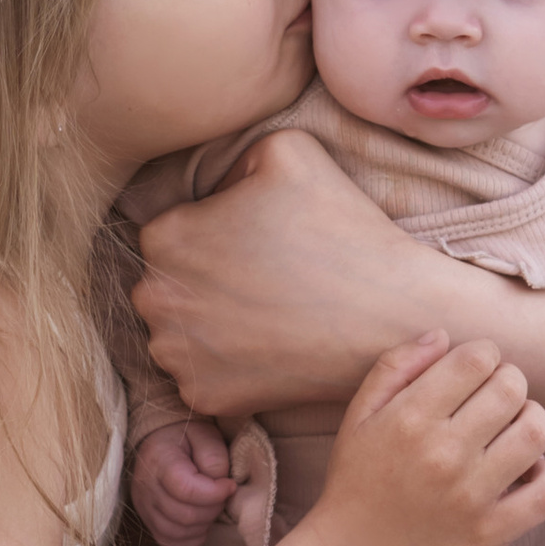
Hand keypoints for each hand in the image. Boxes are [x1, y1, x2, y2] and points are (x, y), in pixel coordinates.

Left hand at [131, 129, 453, 413]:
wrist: (389, 314)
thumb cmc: (341, 230)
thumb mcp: (286, 149)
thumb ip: (233, 153)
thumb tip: (217, 183)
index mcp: (164, 237)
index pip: (171, 232)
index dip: (214, 233)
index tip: (255, 242)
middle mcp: (155, 299)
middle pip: (168, 284)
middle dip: (203, 281)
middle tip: (262, 279)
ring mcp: (177, 354)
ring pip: (179, 332)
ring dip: (209, 325)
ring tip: (266, 313)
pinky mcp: (204, 396)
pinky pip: (202, 375)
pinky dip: (228, 367)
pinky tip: (268, 347)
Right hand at [131, 417, 235, 545]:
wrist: (160, 442)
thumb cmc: (186, 437)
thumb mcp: (204, 434)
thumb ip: (214, 456)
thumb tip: (221, 483)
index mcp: (159, 460)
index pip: (185, 489)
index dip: (215, 493)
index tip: (229, 485)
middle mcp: (145, 486)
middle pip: (184, 515)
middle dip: (213, 509)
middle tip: (223, 496)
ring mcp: (143, 506)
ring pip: (177, 532)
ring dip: (204, 524)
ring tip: (213, 506)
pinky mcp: (147, 520)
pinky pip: (170, 542)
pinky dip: (191, 538)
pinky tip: (202, 522)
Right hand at [309, 334, 544, 545]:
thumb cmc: (356, 481)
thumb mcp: (359, 415)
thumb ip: (396, 366)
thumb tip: (443, 335)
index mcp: (410, 418)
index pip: (477, 359)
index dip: (484, 356)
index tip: (474, 372)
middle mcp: (443, 454)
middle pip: (512, 388)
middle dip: (508, 383)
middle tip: (494, 399)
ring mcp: (471, 496)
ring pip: (535, 432)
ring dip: (531, 421)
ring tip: (512, 430)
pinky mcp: (491, 533)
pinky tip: (525, 471)